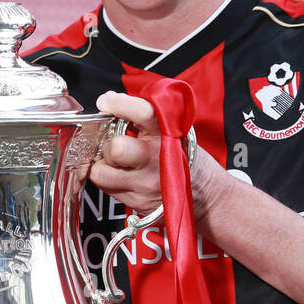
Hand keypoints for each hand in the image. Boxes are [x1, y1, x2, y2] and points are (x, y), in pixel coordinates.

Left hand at [92, 92, 230, 224]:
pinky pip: (105, 188)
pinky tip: (120, 174)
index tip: (106, 101)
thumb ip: (141, 115)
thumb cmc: (181, 155)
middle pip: (117, 149)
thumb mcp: (172, 129)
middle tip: (113, 142)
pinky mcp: (137, 202)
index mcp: (168, 135)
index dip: (119, 104)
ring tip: (114, 161)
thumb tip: (108, 100)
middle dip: (109, 143)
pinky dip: (108, 178)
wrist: (202, 191)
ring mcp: (145, 185)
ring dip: (103, 165)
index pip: (142, 113)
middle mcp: (156, 160)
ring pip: (101, 172)